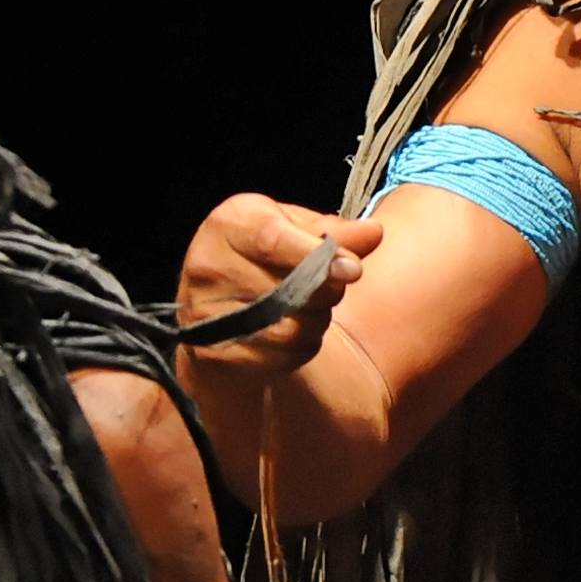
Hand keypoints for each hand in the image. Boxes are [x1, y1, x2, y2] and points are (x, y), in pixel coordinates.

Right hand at [176, 197, 379, 369]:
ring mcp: (206, 312)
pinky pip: (280, 357)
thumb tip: (374, 233)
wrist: (217, 308)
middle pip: (289, 288)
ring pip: (289, 329)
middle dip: (327, 292)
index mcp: (230, 224)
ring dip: (317, 322)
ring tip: (312, 309)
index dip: (319, 257)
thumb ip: (334, 232)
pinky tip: (294, 333)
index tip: (355, 269)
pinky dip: (301, 348)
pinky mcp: (213, 352)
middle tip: (331, 287)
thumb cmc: (263, 256)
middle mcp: (209, 265)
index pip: (274, 240)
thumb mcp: (294, 230)